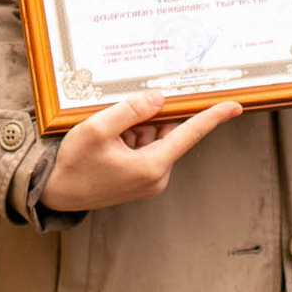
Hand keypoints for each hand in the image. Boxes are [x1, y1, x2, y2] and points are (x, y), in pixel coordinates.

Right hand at [41, 91, 242, 212]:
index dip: (212, 117)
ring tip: (106, 137)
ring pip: (154, 138)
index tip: (235, 106)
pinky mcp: (140, 180)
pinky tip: (108, 144)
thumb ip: (130, 110)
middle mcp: (156, 176)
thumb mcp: (97, 129)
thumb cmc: (74, 164)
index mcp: (151, 166)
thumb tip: (159, 98)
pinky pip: (144, 149)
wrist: (56, 193)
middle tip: (117, 119)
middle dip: (145, 119)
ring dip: (134, 129)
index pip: (189, 134)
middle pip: (166, 132)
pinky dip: (129, 139)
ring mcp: (149, 180)